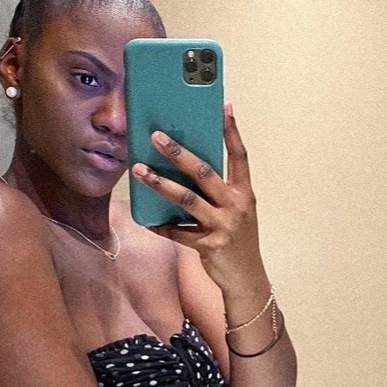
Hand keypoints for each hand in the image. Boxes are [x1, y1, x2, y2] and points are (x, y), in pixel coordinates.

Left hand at [131, 105, 262, 290]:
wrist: (247, 279)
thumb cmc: (237, 240)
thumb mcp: (237, 212)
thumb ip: (220, 191)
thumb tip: (187, 167)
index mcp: (244, 193)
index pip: (239, 156)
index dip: (232, 131)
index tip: (224, 106)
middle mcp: (236, 206)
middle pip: (205, 172)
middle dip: (178, 153)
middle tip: (156, 136)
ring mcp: (223, 226)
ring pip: (186, 199)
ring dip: (160, 184)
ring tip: (139, 170)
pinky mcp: (209, 246)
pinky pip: (178, 233)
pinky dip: (160, 226)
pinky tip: (146, 220)